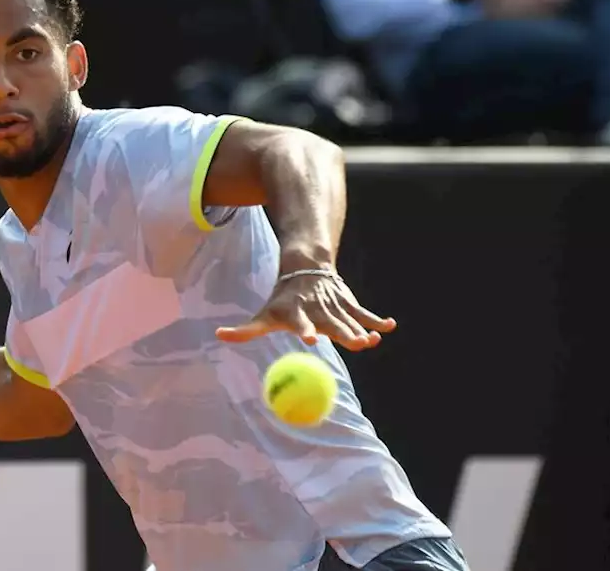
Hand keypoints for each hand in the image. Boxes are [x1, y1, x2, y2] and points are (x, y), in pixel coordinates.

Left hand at [215, 273, 396, 351]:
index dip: (306, 330)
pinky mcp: (348, 301)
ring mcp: (334, 304)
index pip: (300, 323)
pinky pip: (364, 312)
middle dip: (341, 333)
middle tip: (354, 344)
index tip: (311, 340)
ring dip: (362, 330)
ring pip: (350, 320)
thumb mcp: (264, 314)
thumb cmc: (283, 298)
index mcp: (296, 313)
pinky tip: (390, 326)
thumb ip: (245, 329)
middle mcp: (316, 308)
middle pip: (331, 323)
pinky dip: (377, 319)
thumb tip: (219, 335)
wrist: (304, 266)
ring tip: (372, 341)